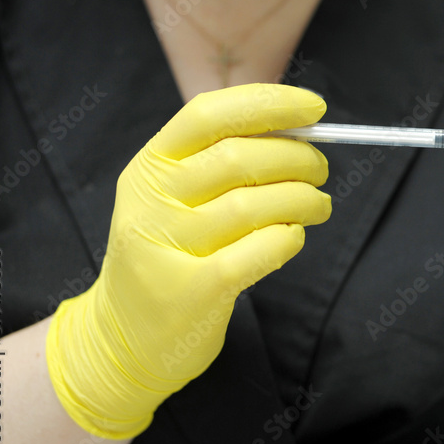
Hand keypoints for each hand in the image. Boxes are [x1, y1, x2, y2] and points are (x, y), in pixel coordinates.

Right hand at [46, 84, 330, 437]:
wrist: (123, 339)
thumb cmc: (171, 255)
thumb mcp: (176, 198)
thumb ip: (224, 160)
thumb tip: (299, 128)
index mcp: (151, 165)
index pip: (210, 114)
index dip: (269, 104)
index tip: (315, 108)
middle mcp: (152, 200)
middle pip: (239, 158)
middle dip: (297, 158)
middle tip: (320, 170)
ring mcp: (166, 247)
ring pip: (253, 205)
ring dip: (302, 199)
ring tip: (318, 205)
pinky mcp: (190, 292)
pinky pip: (258, 251)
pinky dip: (287, 238)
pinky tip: (293, 237)